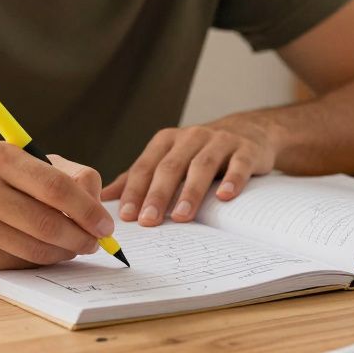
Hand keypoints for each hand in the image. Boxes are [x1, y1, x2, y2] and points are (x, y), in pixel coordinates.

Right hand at [0, 143, 113, 270]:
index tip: (105, 224)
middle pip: (46, 222)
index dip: (87, 209)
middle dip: (80, 237)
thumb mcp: (22, 160)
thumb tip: (96, 206)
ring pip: (34, 249)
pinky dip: (40, 261)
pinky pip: (18, 264)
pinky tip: (46, 252)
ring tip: (75, 247)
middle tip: (96, 242)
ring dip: (64, 253)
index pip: (54, 186)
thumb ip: (66, 175)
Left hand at [101, 118, 279, 226]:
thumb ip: (138, 177)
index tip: (126, 215)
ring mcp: (220, 141)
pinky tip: (224, 197)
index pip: (146, 166)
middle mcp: (191, 137)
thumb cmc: (200, 151)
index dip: (135, 190)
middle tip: (149, 220)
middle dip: (158, 194)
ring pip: (202, 165)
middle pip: (171, 166)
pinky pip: (238, 164)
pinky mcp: (246, 150)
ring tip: (181, 216)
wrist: (249, 132)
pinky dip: (232, 180)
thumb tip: (104, 198)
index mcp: (167, 141)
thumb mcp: (168, 158)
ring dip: (190, 192)